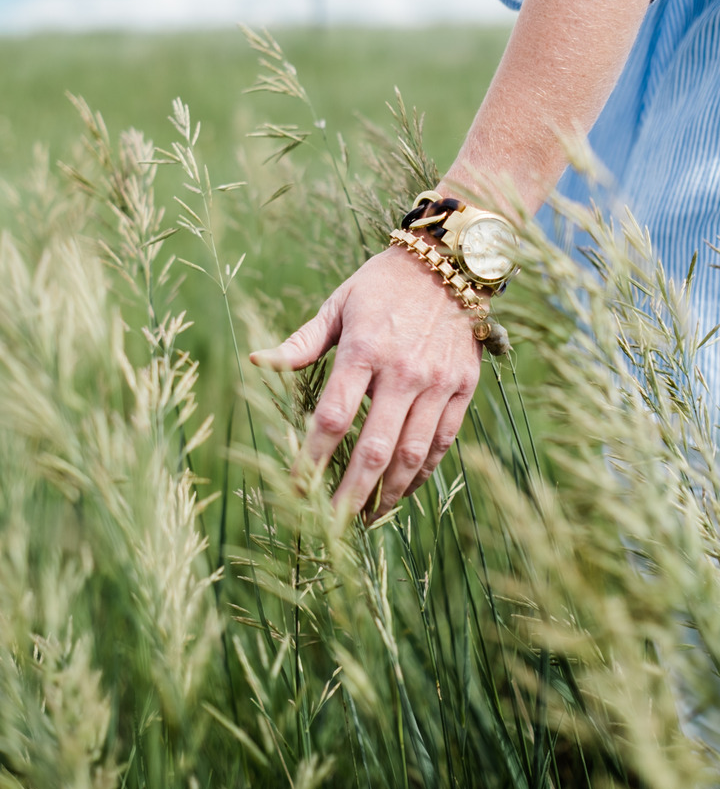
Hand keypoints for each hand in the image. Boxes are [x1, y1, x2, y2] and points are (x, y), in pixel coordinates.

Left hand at [249, 245, 483, 520]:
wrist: (450, 263)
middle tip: (331, 525)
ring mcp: (438, 382)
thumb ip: (301, 342)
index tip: (296, 487)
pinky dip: (422, 473)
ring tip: (366, 517)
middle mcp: (403, 370)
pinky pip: (442, 442)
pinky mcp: (463, 388)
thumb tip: (256, 362)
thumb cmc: (383, 284)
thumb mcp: (338, 304)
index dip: (312, 459)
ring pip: (412, 454)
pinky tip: (402, 490)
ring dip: (387, 493)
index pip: (333, 417)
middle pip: (374, 448)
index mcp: (365, 349)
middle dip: (349, 494)